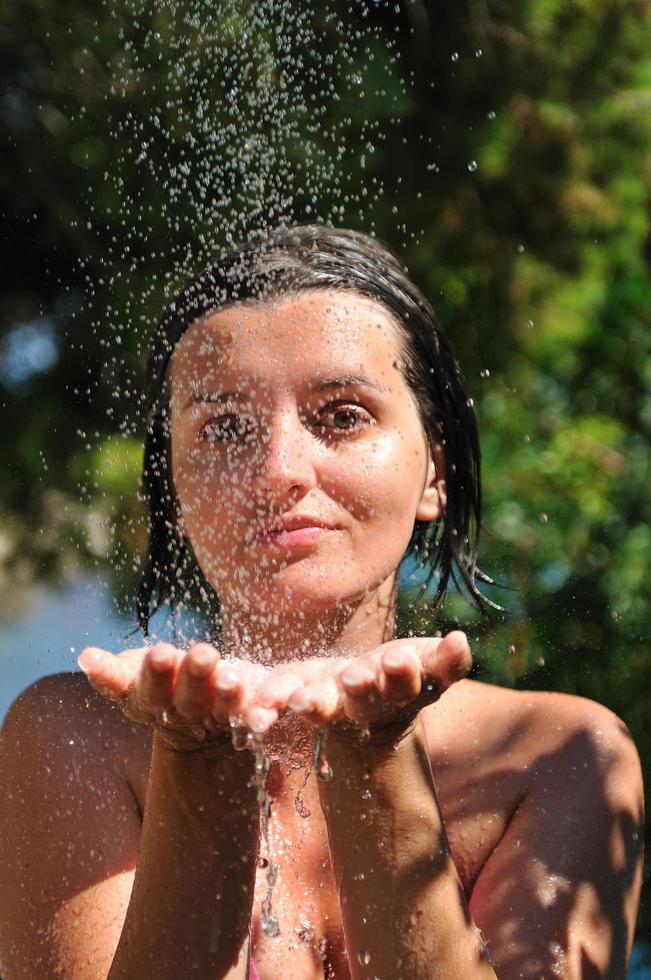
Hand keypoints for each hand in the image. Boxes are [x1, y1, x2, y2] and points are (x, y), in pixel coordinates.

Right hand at [77, 642, 270, 746]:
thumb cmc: (160, 682)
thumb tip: (85, 657)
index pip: (147, 691)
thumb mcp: (134, 674)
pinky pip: (259, 712)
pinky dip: (266, 708)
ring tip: (235, 674)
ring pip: (224, 707)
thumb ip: (112, 672)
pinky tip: (276, 701)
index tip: (160, 652)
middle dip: (195, 677)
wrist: (200, 717)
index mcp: (150, 703)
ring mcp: (219, 716)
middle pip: (189, 699)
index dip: (154, 675)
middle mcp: (184, 713)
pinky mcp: (251, 712)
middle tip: (204, 653)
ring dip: (229, 692)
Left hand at [272, 632, 471, 740]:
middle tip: (355, 677)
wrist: (357, 697)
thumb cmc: (398, 671)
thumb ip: (446, 660)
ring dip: (311, 705)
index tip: (400, 658)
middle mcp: (364, 706)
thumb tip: (461, 640)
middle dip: (360, 690)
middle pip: (364, 702)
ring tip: (297, 700)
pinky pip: (277, 698)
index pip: (408, 686)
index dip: (404, 675)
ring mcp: (328, 705)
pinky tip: (257, 700)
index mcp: (400, 693)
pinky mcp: (293, 698)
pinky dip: (267, 699)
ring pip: (320, 709)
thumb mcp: (426, 664)